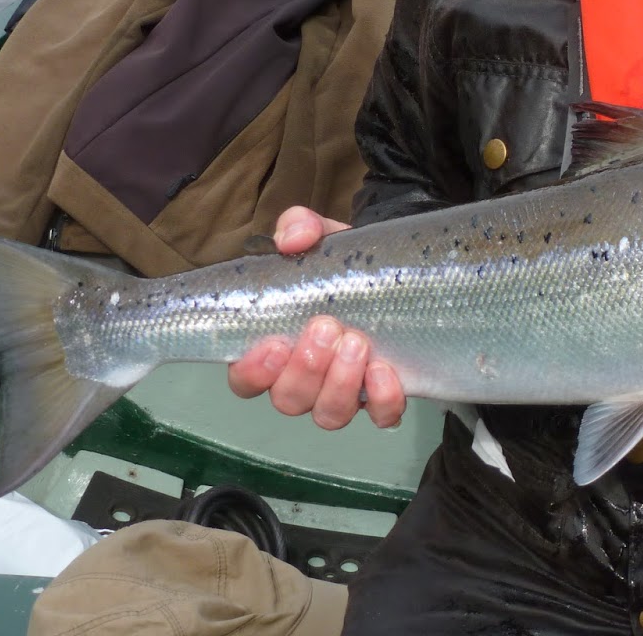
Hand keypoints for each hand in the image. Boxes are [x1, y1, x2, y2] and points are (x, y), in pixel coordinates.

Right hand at [226, 206, 407, 428]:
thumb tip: (292, 240)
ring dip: (340, 384)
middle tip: (327, 327)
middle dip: (306, 369)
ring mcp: (344, 392)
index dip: (252, 372)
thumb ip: (299, 227)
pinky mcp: (383, 397)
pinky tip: (385, 371)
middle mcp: (306, 378)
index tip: (274, 343)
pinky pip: (380, 416)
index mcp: (277, 347)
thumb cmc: (343, 263)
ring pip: (328, 415)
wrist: (396, 270)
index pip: (246, 380)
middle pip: (288, 400)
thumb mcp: (321, 236)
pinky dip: (382, 401)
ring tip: (357, 343)